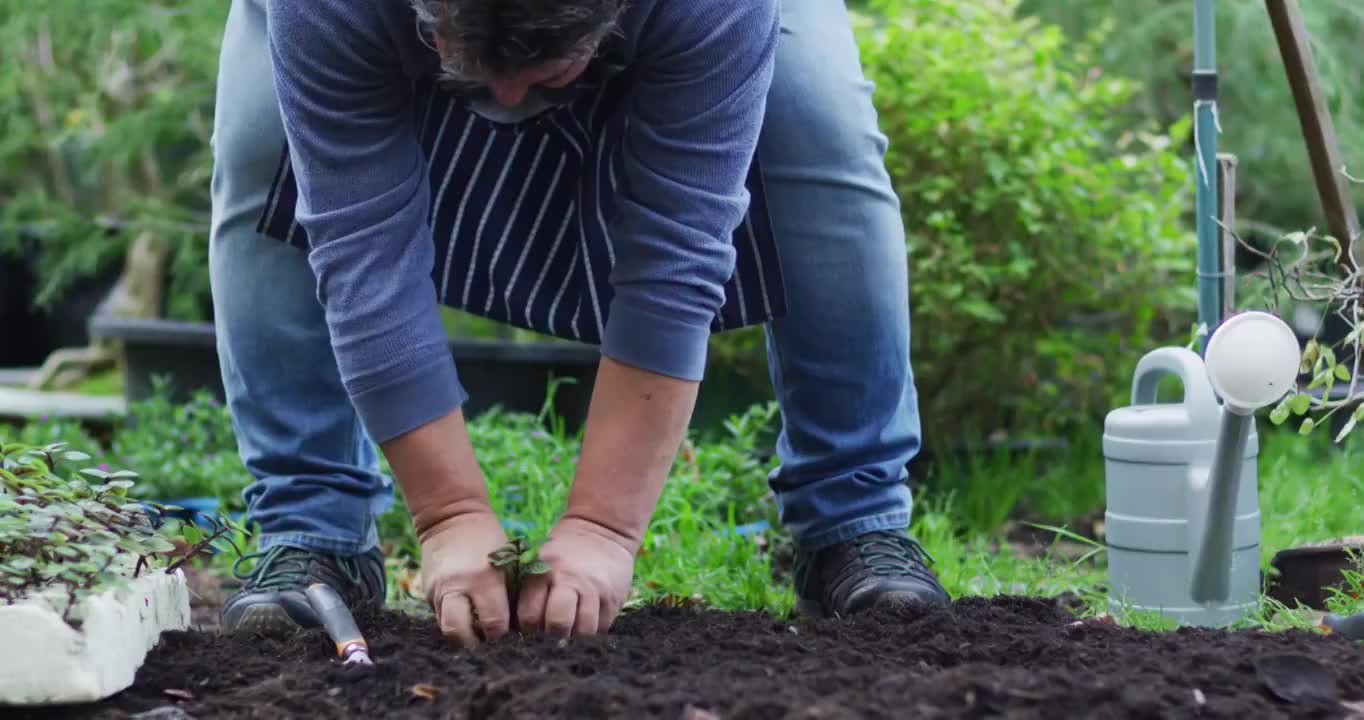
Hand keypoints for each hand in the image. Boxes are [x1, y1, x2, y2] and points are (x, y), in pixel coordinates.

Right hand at [418, 510, 512, 648]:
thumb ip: (509, 597)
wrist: (451, 519)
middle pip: (461, 635)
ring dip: (463, 638)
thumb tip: (518, 631)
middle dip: (477, 646)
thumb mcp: (506, 564)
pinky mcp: (427, 595)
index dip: (503, 637)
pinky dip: (455, 625)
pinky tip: (467, 624)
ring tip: (479, 638)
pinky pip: (441, 619)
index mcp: (483, 580)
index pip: (493, 624)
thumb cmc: (489, 542)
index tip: (512, 639)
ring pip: (446, 632)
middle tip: (491, 646)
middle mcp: (457, 588)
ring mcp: (437, 592)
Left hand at [516, 516, 635, 637]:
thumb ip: (530, 593)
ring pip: (584, 631)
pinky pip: (601, 629)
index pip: (530, 616)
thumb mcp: (540, 562)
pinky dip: (592, 634)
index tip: (531, 631)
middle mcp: (570, 581)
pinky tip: (585, 628)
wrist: (602, 532)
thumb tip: (518, 630)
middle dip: (552, 639)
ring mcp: (594, 590)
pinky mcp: (613, 599)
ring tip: (569, 637)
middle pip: (558, 624)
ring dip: (575, 640)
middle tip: (550, 640)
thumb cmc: (562, 555)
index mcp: (544, 572)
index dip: (528, 630)